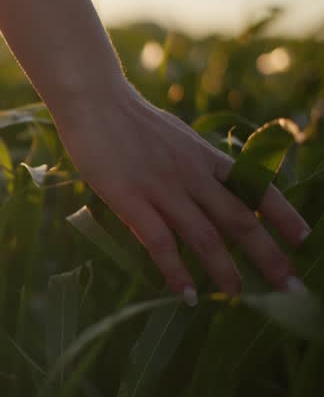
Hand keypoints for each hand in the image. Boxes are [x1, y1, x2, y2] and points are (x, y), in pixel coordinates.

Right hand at [53, 80, 309, 300]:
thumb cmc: (127, 118)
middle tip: (289, 285)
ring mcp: (162, 188)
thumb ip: (189, 162)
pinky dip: (175, 271)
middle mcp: (192, 174)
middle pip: (239, 219)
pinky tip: (185, 293)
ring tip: (237, 295)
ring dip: (224, 270)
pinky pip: (160, 242)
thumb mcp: (172, 136)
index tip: (303, 239)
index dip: (282, 215)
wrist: (93, 101)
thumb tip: (202, 185)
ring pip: (204, 236)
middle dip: (268, 255)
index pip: (256, 187)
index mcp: (204, 156)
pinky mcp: (131, 200)